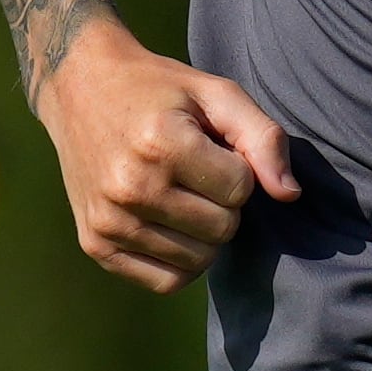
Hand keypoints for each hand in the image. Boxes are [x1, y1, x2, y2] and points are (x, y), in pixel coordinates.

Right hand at [34, 18, 299, 293]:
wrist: (81, 89)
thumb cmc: (160, 90)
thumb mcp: (217, 93)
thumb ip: (263, 138)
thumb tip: (290, 195)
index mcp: (161, 144)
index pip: (241, 188)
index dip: (239, 167)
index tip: (215, 147)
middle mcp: (130, 188)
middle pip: (223, 228)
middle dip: (225, 201)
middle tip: (199, 172)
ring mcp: (109, 221)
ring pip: (199, 259)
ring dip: (205, 232)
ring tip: (183, 193)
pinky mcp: (95, 245)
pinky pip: (165, 281)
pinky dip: (183, 261)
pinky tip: (175, 227)